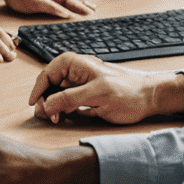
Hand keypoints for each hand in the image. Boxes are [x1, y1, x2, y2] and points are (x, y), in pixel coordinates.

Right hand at [30, 53, 183, 123]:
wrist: (150, 98)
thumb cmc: (127, 92)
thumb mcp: (96, 95)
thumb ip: (69, 98)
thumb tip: (46, 105)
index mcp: (75, 64)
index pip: (47, 74)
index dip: (38, 90)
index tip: (34, 106)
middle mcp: (76, 72)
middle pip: (50, 84)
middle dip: (45, 100)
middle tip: (46, 116)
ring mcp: (81, 84)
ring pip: (57, 94)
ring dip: (53, 106)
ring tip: (54, 118)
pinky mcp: (87, 96)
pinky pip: (68, 102)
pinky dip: (63, 110)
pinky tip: (63, 117)